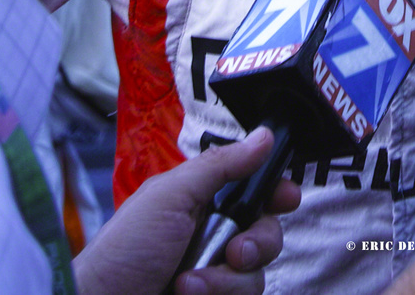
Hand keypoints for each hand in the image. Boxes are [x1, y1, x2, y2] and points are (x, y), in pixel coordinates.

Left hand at [73, 126, 300, 294]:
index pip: (255, 190)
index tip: (286, 197)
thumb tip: (266, 135)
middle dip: (258, 243)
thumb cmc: (128, 247)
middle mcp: (215, 237)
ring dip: (227, 281)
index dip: (276, 192)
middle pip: (268, 232)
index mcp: (204, 201)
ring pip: (257, 274)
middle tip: (235, 252)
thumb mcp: (172, 196)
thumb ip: (221, 165)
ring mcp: (216, 275)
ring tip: (189, 284)